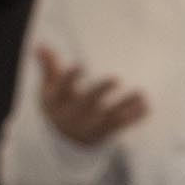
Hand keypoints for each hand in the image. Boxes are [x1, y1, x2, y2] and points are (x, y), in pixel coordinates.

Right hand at [36, 46, 150, 148]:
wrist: (65, 139)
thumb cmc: (60, 104)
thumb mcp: (51, 88)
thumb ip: (49, 67)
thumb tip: (40, 45)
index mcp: (57, 101)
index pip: (62, 89)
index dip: (70, 78)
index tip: (80, 65)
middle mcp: (73, 115)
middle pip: (87, 103)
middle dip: (100, 91)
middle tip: (115, 78)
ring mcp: (90, 126)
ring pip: (109, 118)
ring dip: (125, 106)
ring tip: (140, 93)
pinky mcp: (105, 133)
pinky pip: (122, 127)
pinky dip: (135, 117)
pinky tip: (145, 105)